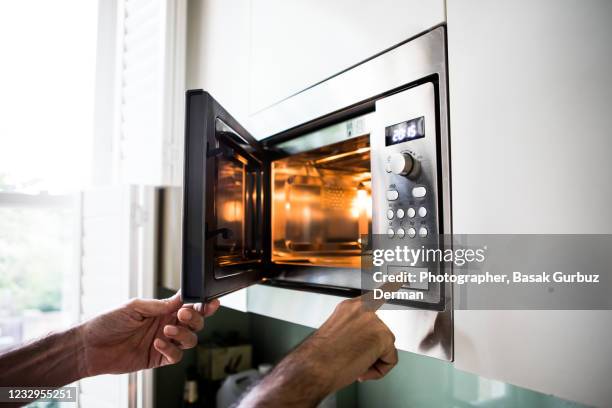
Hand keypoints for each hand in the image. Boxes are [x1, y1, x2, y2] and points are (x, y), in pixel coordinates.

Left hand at [77, 291, 219, 376]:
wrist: (89, 347)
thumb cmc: (107, 323)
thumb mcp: (134, 306)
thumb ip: (159, 305)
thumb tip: (180, 300)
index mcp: (162, 310)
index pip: (189, 305)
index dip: (202, 304)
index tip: (209, 302)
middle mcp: (166, 325)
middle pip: (195, 322)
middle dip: (195, 318)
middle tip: (183, 314)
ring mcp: (164, 342)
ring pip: (190, 340)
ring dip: (183, 334)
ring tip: (166, 331)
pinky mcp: (158, 358)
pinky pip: (176, 356)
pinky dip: (170, 350)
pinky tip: (157, 344)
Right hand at [239, 296, 396, 406]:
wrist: (313, 366)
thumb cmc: (319, 356)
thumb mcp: (336, 333)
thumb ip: (353, 329)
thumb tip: (364, 340)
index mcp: (349, 307)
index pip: (376, 295)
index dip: (390, 287)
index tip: (400, 277)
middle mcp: (362, 309)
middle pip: (381, 332)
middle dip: (371, 349)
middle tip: (352, 358)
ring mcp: (373, 321)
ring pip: (386, 348)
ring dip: (372, 361)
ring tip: (353, 363)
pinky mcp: (383, 336)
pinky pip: (390, 360)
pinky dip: (379, 370)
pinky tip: (361, 367)